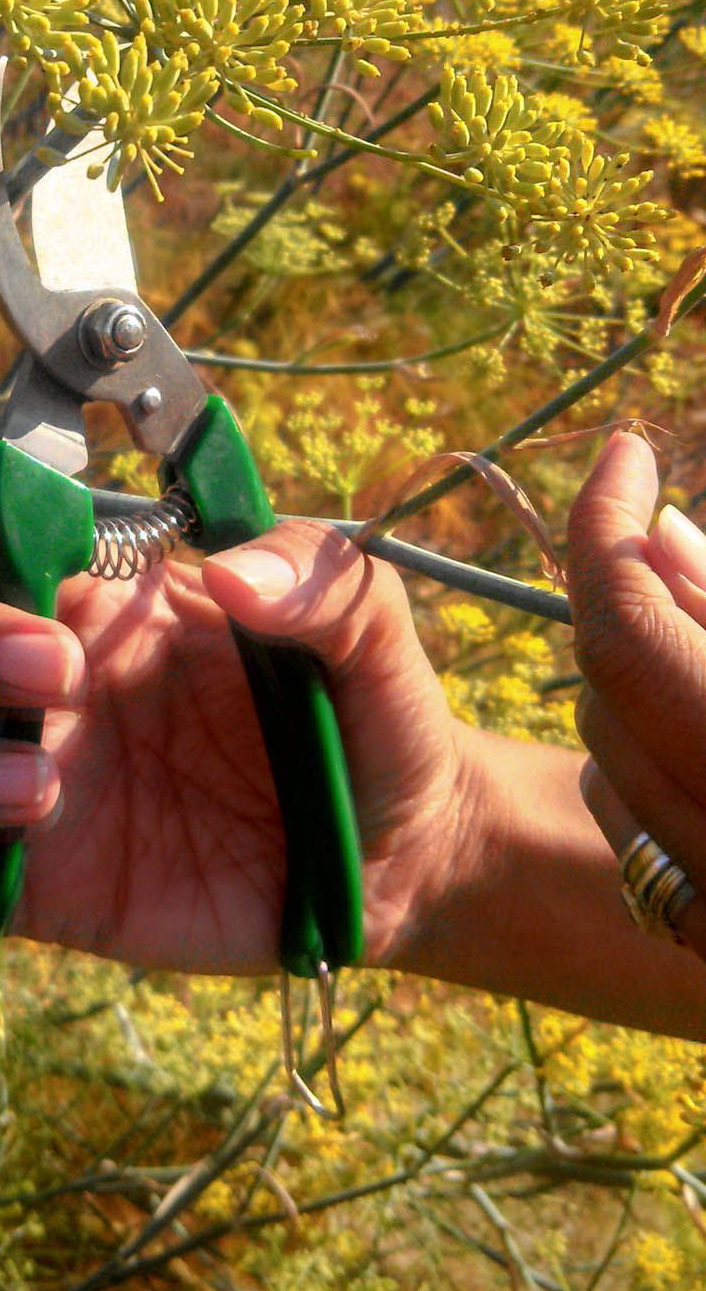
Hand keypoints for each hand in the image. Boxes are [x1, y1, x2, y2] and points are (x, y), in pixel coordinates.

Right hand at [0, 472, 476, 977]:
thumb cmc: (369, 716)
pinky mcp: (49, 890)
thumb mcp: (370, 628)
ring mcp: (38, 790)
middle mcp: (51, 686)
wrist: (399, 856)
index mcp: (110, 602)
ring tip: (38, 792)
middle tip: (56, 669)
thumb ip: (320, 579)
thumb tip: (237, 575)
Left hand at [567, 431, 705, 959]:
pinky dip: (654, 767)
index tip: (625, 453)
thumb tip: (660, 536)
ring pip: (606, 760)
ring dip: (643, 681)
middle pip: (608, 685)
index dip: (608, 523)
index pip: (627, 627)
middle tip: (684, 540)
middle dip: (634, 594)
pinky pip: (636, 837)